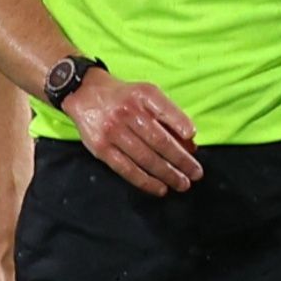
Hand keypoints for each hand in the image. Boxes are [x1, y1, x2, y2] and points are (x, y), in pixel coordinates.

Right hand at [60, 74, 201, 194]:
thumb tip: (190, 143)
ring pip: (145, 158)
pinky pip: (126, 168)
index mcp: (143, 95)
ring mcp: (113, 131)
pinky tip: (160, 188)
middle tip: (196, 173)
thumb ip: (168, 116)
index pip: (166, 111)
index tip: (194, 145)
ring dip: (167, 174)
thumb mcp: (147, 95)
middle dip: (181, 160)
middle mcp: (128, 112)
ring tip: (182, 184)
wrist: (85, 93)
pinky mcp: (101, 148)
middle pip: (159, 141)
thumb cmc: (124, 97)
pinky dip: (145, 181)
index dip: (181, 126)